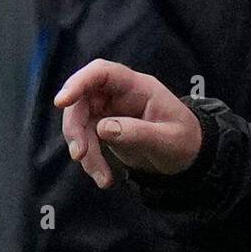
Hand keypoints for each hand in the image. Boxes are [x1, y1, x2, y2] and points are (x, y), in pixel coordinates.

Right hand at [54, 59, 202, 189]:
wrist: (188, 157)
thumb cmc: (184, 142)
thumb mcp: (168, 140)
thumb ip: (139, 133)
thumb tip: (102, 128)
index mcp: (138, 87)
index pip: (103, 73)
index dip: (79, 81)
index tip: (62, 101)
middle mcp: (120, 95)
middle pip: (83, 99)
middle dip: (75, 127)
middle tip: (80, 154)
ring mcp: (110, 111)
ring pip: (80, 123)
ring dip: (84, 150)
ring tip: (102, 177)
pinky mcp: (104, 128)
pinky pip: (86, 140)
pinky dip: (90, 160)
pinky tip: (104, 178)